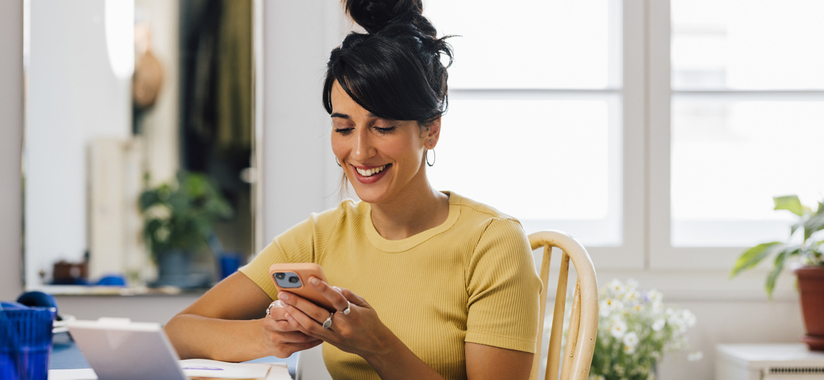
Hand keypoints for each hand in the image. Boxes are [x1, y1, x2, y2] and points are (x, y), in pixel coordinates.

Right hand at [261, 300, 322, 357]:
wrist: (264, 338)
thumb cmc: (278, 318)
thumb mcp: (280, 306)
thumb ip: (291, 301)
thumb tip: (310, 292)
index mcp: (272, 312)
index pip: (287, 310)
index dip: (301, 310)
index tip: (316, 307)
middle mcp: (271, 327)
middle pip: (293, 325)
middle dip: (309, 322)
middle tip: (324, 318)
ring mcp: (276, 340)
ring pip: (300, 337)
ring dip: (315, 333)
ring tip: (326, 328)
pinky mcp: (282, 351)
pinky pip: (302, 346)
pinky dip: (313, 342)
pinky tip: (321, 337)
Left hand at [278, 277, 395, 358]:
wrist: (375, 345)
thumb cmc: (370, 323)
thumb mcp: (365, 305)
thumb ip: (348, 294)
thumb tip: (332, 287)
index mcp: (353, 315)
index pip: (336, 299)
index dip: (323, 289)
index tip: (311, 279)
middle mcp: (342, 326)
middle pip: (316, 313)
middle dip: (298, 302)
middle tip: (285, 293)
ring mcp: (334, 336)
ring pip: (309, 325)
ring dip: (294, 313)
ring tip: (284, 303)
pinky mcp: (329, 341)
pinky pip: (310, 333)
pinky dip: (299, 323)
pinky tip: (290, 315)